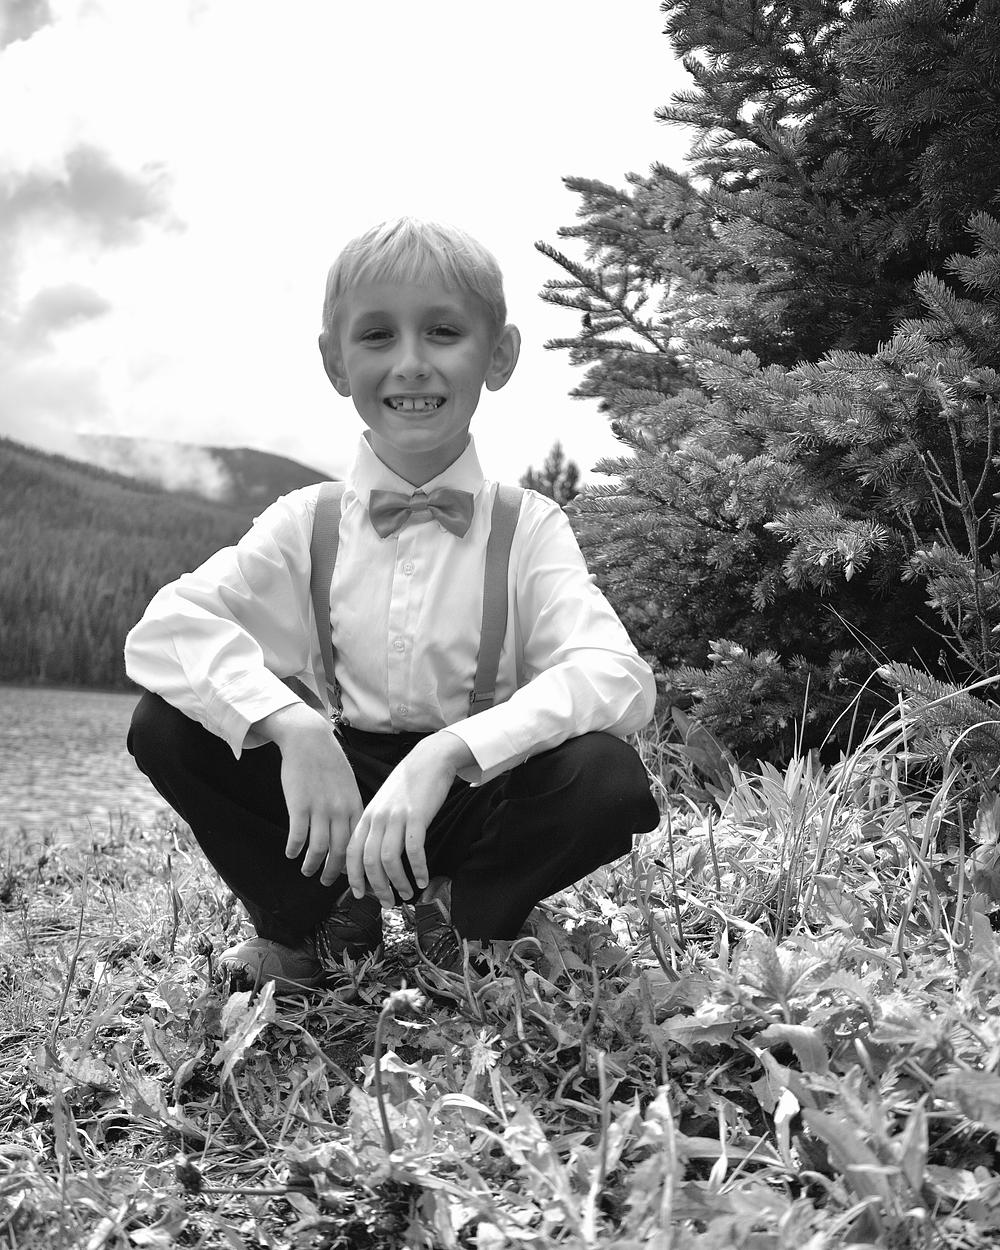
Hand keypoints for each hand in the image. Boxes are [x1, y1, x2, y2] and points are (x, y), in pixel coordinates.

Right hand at [253, 703, 361, 884]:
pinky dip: (294, 849)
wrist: (309, 739)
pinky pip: (298, 836)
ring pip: (319, 849)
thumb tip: (351, 833)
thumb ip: (351, 808)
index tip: (351, 875)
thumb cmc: (328, 762)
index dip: (356, 864)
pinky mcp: (299, 805)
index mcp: (355, 806)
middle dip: (334, 872)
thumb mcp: (348, 784)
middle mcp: (340, 810)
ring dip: (312, 865)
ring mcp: (320, 809)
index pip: (359, 844)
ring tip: (307, 871)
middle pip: (340, 852)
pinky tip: (291, 853)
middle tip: (327, 882)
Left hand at [347, 731, 473, 906]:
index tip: (360, 894)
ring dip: (398, 882)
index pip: (352, 853)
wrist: (429, 759)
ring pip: (389, 860)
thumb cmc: (408, 784)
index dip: (354, 877)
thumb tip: (372, 856)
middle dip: (377, 887)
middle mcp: (377, 818)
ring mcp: (396, 817)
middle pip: (369, 862)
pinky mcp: (416, 816)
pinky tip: (423, 878)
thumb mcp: (384, 804)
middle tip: (387, 902)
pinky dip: (417, 869)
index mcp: (366, 816)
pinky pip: (413, 850)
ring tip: (408, 894)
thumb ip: (376, 826)